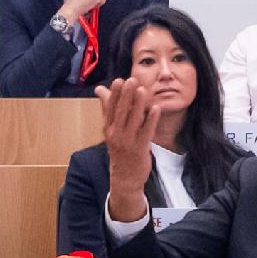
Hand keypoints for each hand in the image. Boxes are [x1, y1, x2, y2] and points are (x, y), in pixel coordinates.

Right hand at [96, 75, 161, 215]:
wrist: (124, 177)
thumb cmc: (119, 149)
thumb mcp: (110, 129)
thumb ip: (107, 108)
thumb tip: (100, 89)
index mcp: (108, 128)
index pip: (110, 108)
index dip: (114, 94)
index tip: (118, 81)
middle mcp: (116, 134)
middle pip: (121, 112)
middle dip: (126, 95)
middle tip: (131, 80)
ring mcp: (128, 142)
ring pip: (134, 120)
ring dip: (138, 104)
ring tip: (142, 90)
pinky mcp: (141, 148)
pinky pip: (146, 131)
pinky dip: (151, 119)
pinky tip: (156, 108)